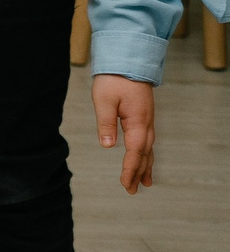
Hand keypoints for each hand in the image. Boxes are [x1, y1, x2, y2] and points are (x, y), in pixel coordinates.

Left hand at [93, 73, 156, 191]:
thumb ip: (105, 124)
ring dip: (145, 165)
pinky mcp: (144, 116)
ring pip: (148, 148)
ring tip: (144, 182)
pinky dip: (146, 153)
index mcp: (138, 121)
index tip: (124, 183)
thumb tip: (108, 146)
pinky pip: (147, 140)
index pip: (135, 151)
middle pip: (144, 154)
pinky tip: (143, 159)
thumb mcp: (104, 100)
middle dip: (138, 172)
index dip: (130, 169)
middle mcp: (146, 123)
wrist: (128, 60)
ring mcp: (147, 120)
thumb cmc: (114, 79)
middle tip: (132, 190)